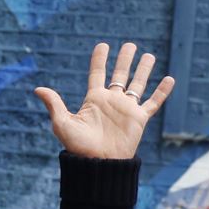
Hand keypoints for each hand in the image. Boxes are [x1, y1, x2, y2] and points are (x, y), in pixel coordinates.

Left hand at [34, 42, 175, 159]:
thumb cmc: (79, 146)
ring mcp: (126, 109)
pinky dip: (162, 91)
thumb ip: (54, 104)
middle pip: (120, 75)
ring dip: (144, 70)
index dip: (100, 59)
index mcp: (94, 99)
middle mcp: (112, 101)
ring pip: (138, 84)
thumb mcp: (63, 123)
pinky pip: (153, 102)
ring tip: (149, 55)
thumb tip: (38, 89)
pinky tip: (170, 79)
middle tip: (131, 45)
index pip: (97, 73)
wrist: (98, 164)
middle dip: (125, 60)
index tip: (103, 45)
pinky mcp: (139, 119)